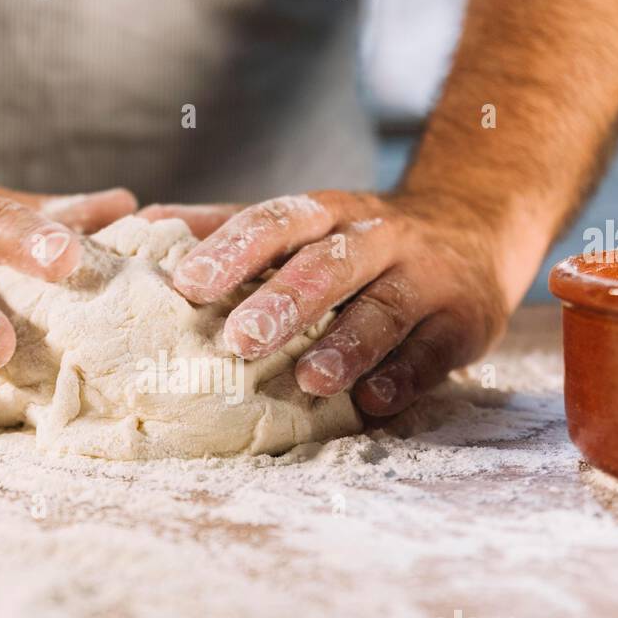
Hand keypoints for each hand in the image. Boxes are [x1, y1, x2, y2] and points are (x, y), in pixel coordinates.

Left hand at [162, 191, 509, 416]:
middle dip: (284, 300)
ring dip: (347, 344)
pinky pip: (433, 350)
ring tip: (310, 379)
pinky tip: (374, 403)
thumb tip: (141, 226)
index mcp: (327, 214)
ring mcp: (425, 277)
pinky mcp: (463, 320)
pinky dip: (404, 377)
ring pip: (385, 307)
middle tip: (238, 339)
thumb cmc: (360, 240)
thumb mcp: (304, 223)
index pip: (276, 222)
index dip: (233, 250)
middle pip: (328, 263)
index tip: (187, 284)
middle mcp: (377, 238)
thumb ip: (229, 228)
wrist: (476, 227)